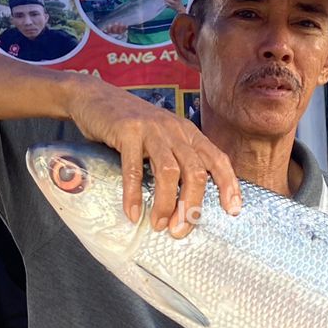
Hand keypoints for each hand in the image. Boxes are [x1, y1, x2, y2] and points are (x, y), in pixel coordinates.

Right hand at [64, 80, 240, 235]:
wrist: (94, 96)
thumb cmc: (130, 126)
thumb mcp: (162, 138)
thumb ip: (175, 160)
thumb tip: (185, 202)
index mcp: (188, 133)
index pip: (217, 159)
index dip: (228, 185)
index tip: (232, 211)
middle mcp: (175, 130)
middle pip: (195, 171)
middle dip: (192, 205)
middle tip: (180, 230)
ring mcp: (152, 129)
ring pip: (169, 171)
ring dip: (166, 203)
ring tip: (158, 225)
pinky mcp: (127, 131)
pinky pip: (134, 169)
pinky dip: (134, 194)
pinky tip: (133, 213)